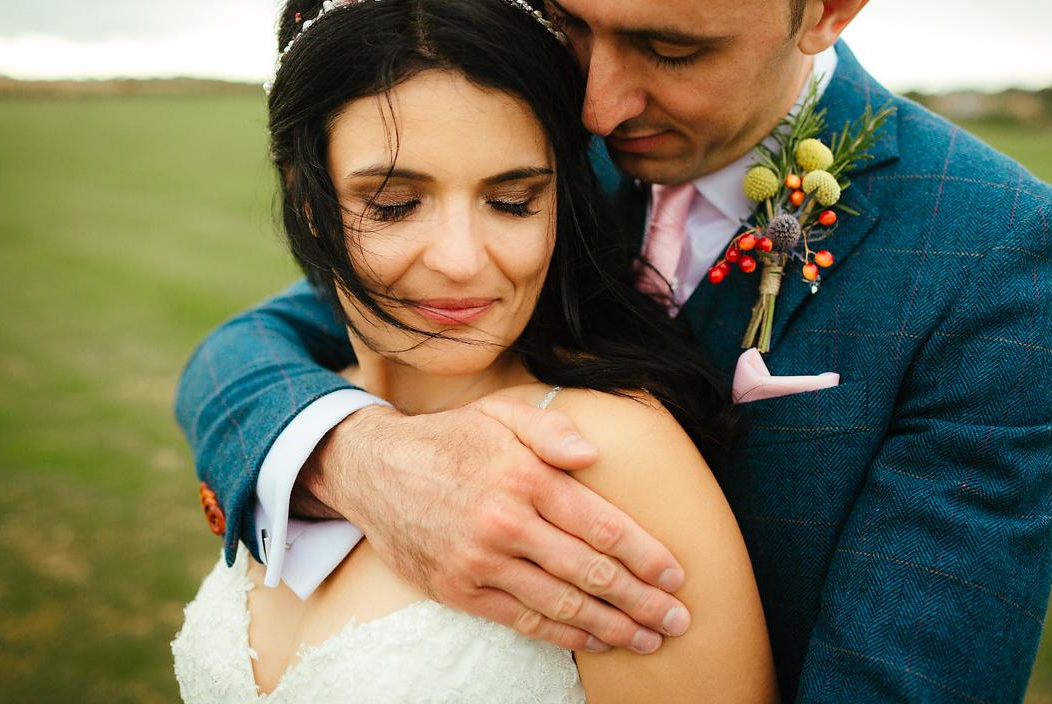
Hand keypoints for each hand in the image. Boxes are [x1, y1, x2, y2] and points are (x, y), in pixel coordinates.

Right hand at [297, 396, 689, 653]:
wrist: (373, 470)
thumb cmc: (450, 439)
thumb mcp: (500, 413)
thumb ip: (552, 429)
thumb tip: (593, 454)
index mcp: (524, 477)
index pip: (600, 525)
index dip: (644, 554)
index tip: (676, 574)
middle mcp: (506, 523)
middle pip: (589, 572)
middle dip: (641, 600)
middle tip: (678, 619)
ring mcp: (480, 561)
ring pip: (560, 604)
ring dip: (611, 626)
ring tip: (647, 638)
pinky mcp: (459, 590)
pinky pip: (522, 621)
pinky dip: (564, 635)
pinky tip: (595, 640)